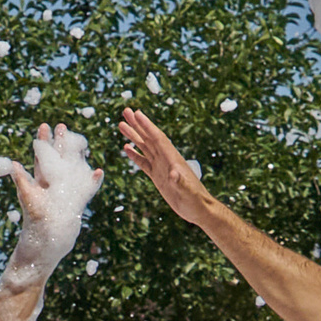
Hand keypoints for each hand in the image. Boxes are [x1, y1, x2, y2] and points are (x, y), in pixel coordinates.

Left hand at [1, 124, 103, 235]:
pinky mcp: (77, 201)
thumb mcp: (28, 198)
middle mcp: (54, 182)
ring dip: (78, 155)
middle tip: (62, 126)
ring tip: (82, 142)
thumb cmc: (34, 220)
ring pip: (73, 168)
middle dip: (61, 142)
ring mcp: (66, 190)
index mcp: (41, 179)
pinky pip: (87, 189)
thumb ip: (22, 181)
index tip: (45, 126)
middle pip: (59, 157)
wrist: (45, 241)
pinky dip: (93, 181)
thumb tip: (13, 164)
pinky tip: (99, 172)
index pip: (42, 156)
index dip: (43, 141)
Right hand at [117, 109, 212, 224]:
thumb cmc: (195, 200)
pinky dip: (135, 154)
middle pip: (149, 138)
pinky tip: (127, 148)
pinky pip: (144, 162)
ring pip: (145, 147)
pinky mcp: (158, 176)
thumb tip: (173, 174)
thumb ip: (180, 182)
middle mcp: (166, 160)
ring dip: (134, 136)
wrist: (198, 209)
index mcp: (172, 159)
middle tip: (125, 111)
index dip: (147, 126)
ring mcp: (162, 167)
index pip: (157, 138)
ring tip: (122, 125)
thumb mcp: (188, 192)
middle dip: (138, 125)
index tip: (137, 113)